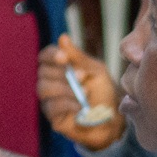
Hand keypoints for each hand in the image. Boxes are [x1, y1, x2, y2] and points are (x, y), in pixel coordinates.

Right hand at [38, 36, 123, 150]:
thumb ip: (78, 57)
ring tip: (84, 92)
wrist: (114, 119)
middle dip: (62, 73)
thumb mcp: (95, 70)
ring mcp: (50, 101)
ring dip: (65, 88)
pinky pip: (52, 107)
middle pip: (42, 72)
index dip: (51, 55)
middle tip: (82, 76)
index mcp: (60, 69)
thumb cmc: (104, 92)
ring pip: (44, 89)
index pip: (44, 57)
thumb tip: (62, 37)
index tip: (64, 57)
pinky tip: (80, 107)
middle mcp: (51, 84)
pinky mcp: (54, 118)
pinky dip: (67, 104)